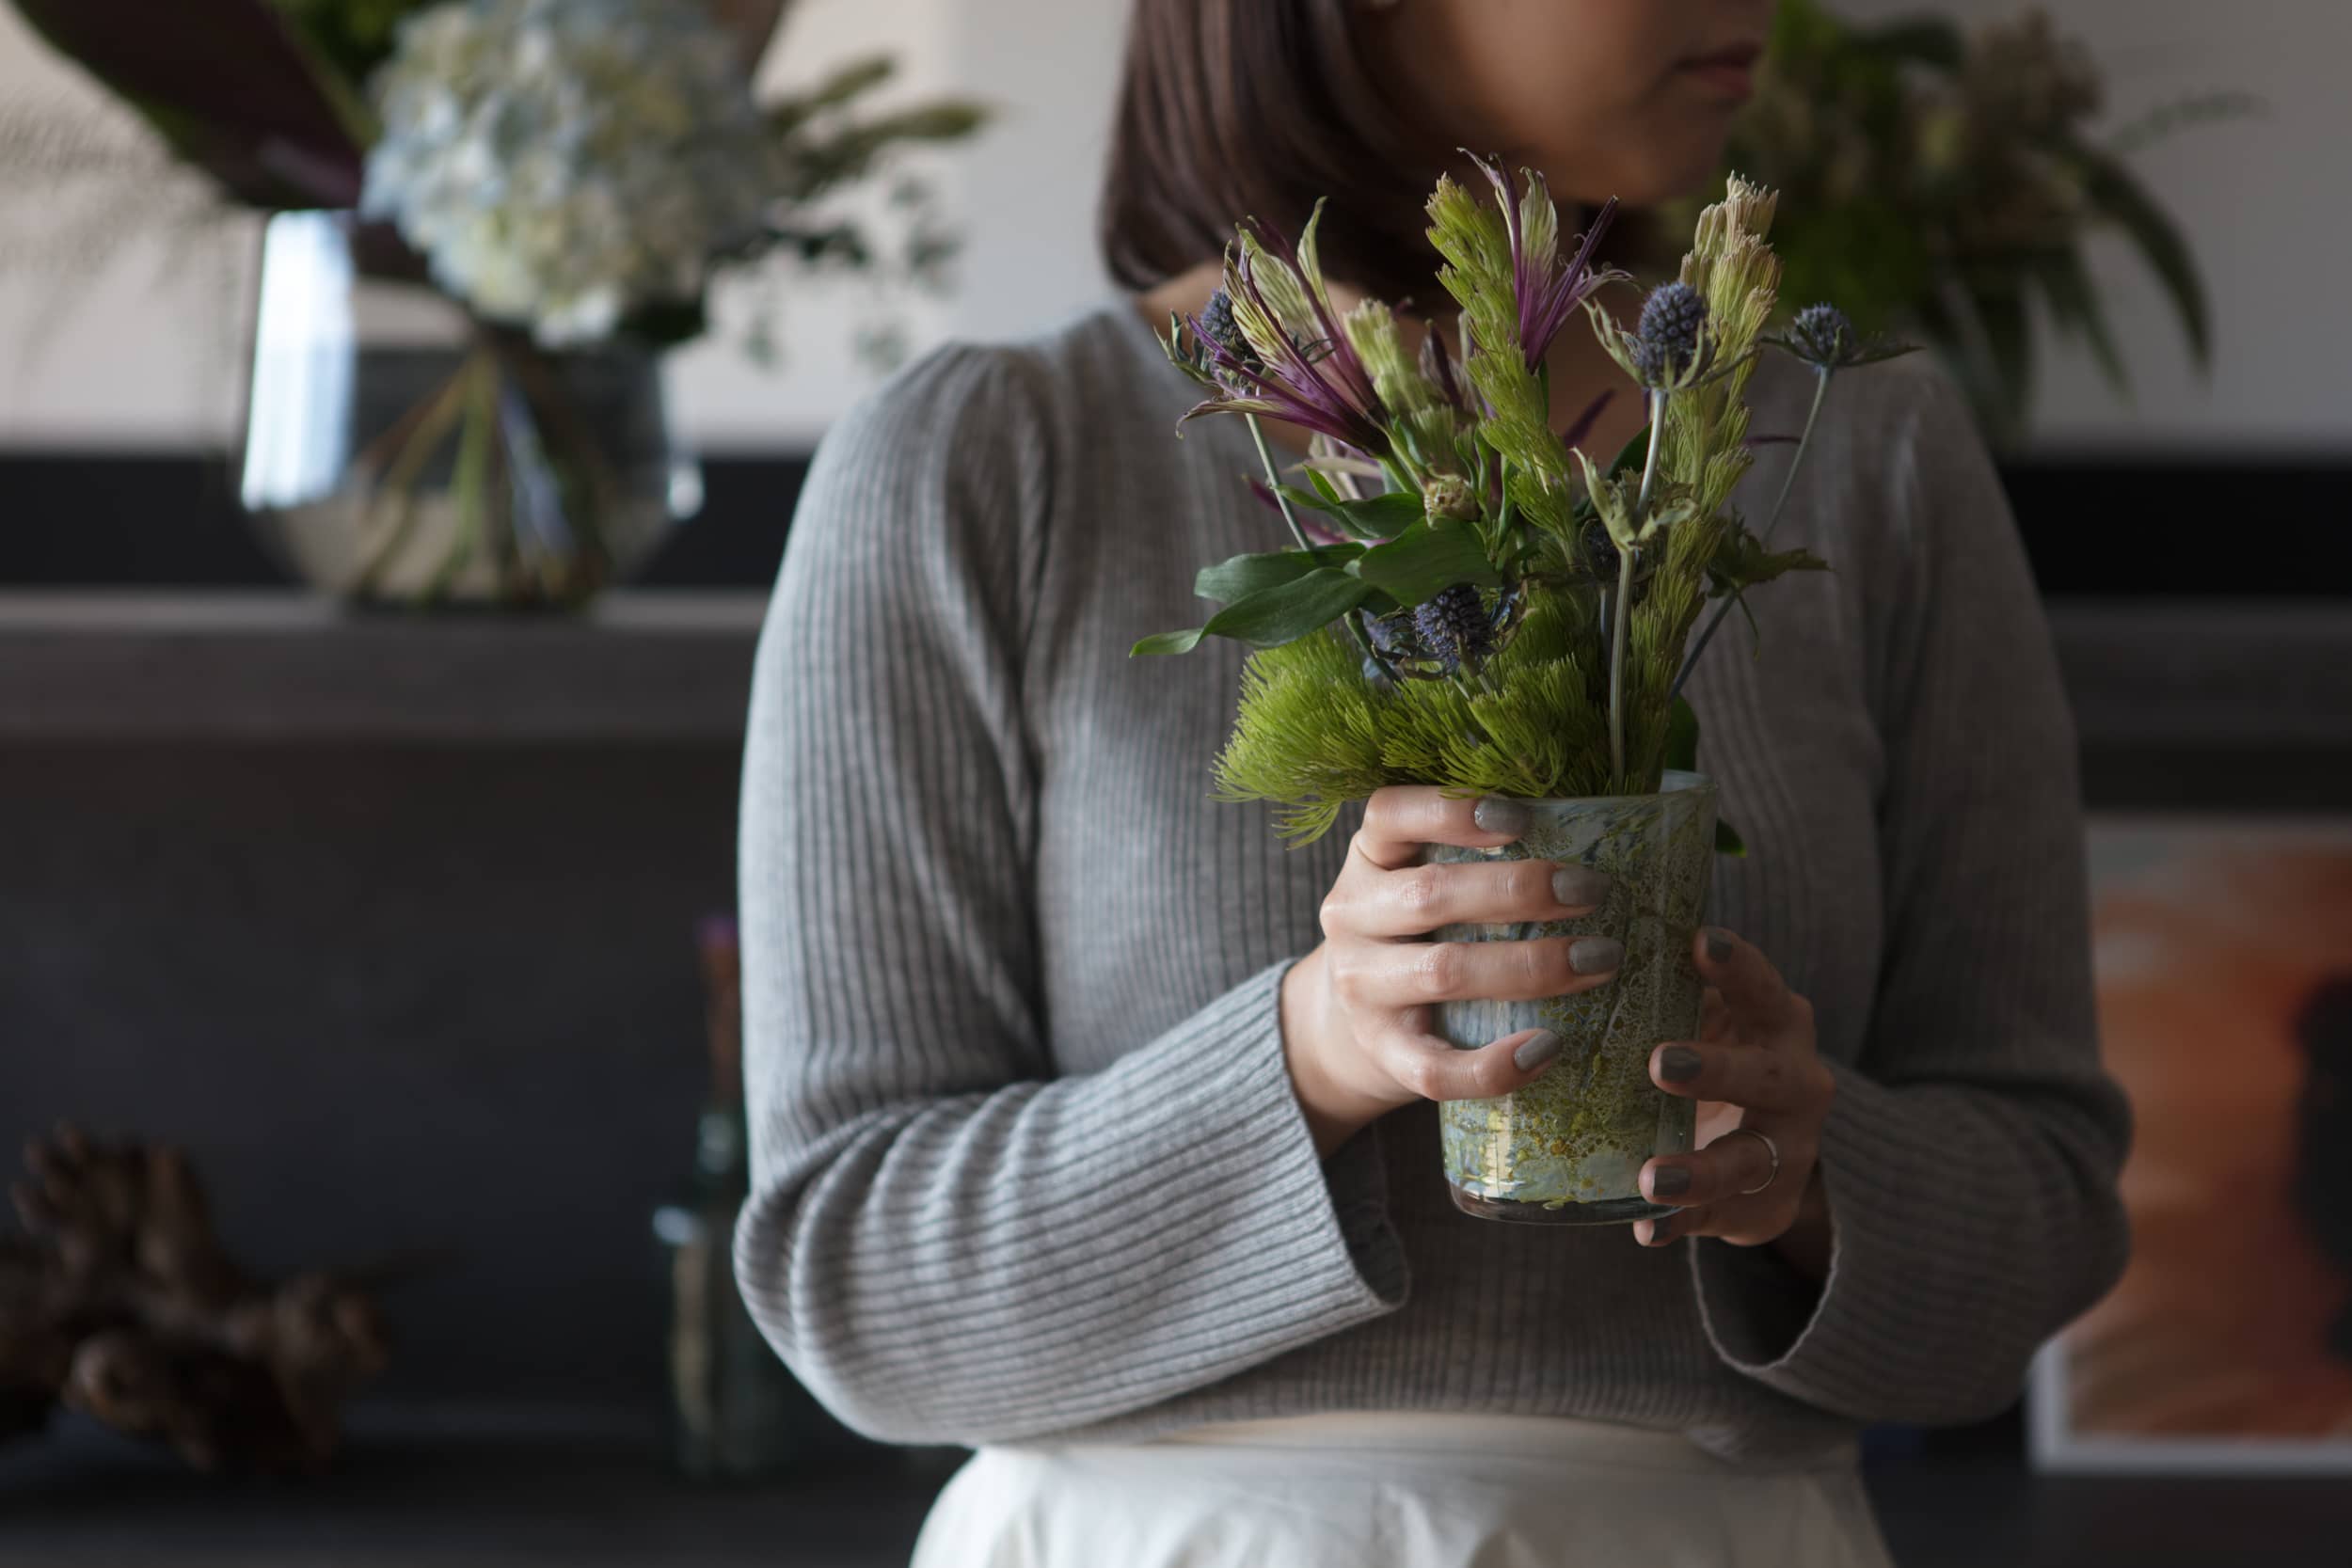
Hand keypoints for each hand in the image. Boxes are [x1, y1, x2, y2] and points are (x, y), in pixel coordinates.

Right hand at [1278, 786, 1624, 1157]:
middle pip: (1431, 895)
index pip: (1389, 814)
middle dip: (1521, 890)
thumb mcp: (1427, 875)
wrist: (1355, 1021)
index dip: (1451, 810)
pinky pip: (1435, 1068)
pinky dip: (1495, 1065)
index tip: (1523, 817)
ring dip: (1530, 966)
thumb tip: (1591, 824)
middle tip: (1593, 890)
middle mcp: (1351, 916)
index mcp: (1368, 858)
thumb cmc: (1423, 931)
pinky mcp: (1383, 1051)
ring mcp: (1360, 988)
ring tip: (1599, 960)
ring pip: (1442, 972)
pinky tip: (1548, 1048)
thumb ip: (1481, 854)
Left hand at [1634, 926, 1834, 1257]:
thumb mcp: (1700, 1020)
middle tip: (1661, 1063)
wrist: (1761, 1148)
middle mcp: (1796, 1078)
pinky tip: (1648, 1230)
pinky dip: (1683, 1223)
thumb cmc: (1711, 1054)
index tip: (1700, 941)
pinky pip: (1723, 1216)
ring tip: (1651, 1177)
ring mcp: (1787, 1147)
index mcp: (1775, 1021)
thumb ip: (1662, 994)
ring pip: (1750, 1159)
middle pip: (1770, 1073)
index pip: (1762, 987)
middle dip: (1718, 1068)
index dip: (1738, 965)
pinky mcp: (1764, 1202)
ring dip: (1700, 1169)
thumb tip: (1570, 949)